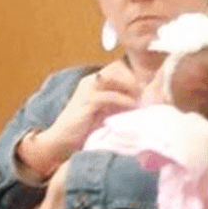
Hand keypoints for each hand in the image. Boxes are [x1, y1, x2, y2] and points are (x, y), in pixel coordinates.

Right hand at [20, 60, 141, 178]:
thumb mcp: (105, 110)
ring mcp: (86, 90)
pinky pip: (109, 95)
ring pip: (113, 76)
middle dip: (133, 78)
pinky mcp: (86, 101)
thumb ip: (118, 102)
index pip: (117, 68)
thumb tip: (143, 98)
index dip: (133, 75)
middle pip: (116, 67)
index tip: (146, 88)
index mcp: (93, 82)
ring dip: (130, 86)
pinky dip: (123, 100)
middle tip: (145, 92)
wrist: (61, 140)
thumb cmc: (84, 128)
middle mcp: (89, 81)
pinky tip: (132, 107)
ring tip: (141, 99)